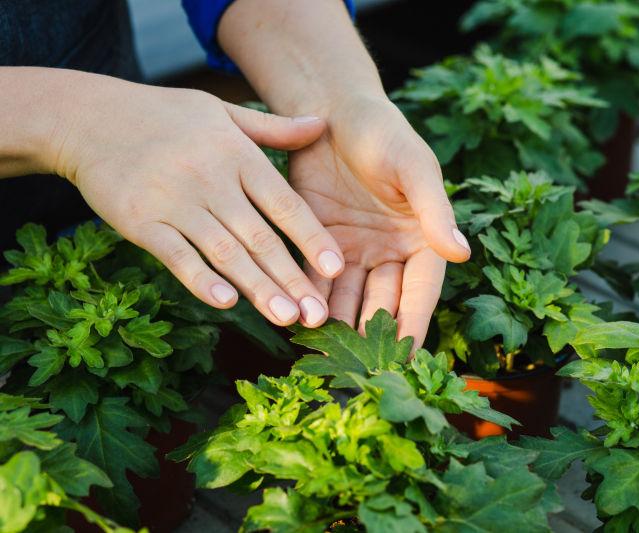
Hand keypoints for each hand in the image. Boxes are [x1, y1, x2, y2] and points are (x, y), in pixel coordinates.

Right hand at [50, 72, 345, 327]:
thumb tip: (323, 125)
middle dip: (291, 277)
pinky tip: (226, 303)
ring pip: (224, 251)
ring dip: (257, 287)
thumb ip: (273, 127)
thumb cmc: (166, 116)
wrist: (88, 117)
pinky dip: (200, 279)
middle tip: (317, 313)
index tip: (336, 269)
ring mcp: (174, 201)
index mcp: (236, 154)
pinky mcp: (140, 221)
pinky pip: (175, 255)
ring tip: (285, 318)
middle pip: (259, 236)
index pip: (284, 203)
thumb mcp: (222, 112)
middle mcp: (210, 178)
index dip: (311, 237)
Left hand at [290, 96, 470, 345]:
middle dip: (374, 333)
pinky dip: (310, 297)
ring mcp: (354, 250)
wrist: (332, 109)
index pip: (421, 288)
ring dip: (339, 323)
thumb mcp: (414, 167)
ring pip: (348, 296)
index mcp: (422, 237)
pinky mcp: (318, 243)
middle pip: (384, 300)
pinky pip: (316, 277)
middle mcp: (389, 251)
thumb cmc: (385, 133)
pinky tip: (301, 320)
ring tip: (330, 353)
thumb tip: (462, 252)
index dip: (415, 321)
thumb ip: (434, 210)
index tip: (409, 356)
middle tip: (364, 367)